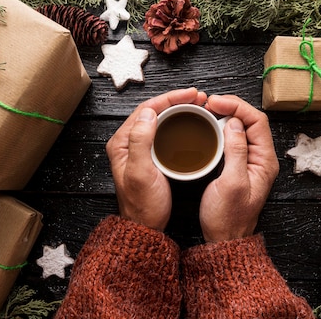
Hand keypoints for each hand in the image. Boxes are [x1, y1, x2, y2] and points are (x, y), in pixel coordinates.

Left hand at [106, 88, 207, 230]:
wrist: (145, 227)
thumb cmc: (143, 205)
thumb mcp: (141, 172)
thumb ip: (141, 140)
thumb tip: (148, 112)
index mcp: (121, 142)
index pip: (146, 109)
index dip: (170, 97)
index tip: (191, 94)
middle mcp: (128, 142)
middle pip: (154, 111)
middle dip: (177, 100)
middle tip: (199, 96)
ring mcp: (139, 149)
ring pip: (160, 120)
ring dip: (179, 109)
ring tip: (198, 105)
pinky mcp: (150, 156)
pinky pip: (164, 132)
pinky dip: (178, 123)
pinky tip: (191, 123)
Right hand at [200, 95, 278, 241]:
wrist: (225, 240)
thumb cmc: (228, 217)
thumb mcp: (231, 183)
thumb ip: (236, 151)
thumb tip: (233, 122)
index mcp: (265, 161)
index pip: (257, 121)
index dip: (237, 106)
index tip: (215, 102)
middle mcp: (261, 158)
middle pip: (251, 121)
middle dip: (231, 106)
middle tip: (209, 102)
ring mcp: (250, 161)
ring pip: (242, 128)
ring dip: (226, 115)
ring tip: (208, 109)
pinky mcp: (239, 166)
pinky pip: (234, 139)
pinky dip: (222, 128)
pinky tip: (210, 125)